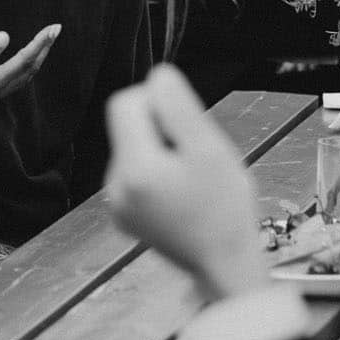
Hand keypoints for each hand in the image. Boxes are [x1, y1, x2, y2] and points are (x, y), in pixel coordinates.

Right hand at [0, 25, 60, 154]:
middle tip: (55, 30)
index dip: (41, 42)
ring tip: (45, 42)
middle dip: (45, 48)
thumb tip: (5, 36)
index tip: (53, 28)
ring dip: (38, 57)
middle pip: (32, 66)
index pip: (26, 58)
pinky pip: (19, 78)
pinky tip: (24, 61)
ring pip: (27, 74)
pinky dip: (28, 66)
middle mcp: (3, 88)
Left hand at [104, 67, 266, 303]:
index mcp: (134, 168)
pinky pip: (134, 174)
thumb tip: (157, 75)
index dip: (157, 101)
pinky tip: (182, 194)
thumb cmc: (225, 207)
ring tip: (192, 178)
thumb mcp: (209, 149)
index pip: (125, 103)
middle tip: (196, 154)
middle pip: (127, 125)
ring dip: (161, 150)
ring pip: (133, 148)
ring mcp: (117, 205)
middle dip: (161, 127)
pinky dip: (157, 173)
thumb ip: (179, 107)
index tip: (188, 125)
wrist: (225, 264)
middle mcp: (114, 187)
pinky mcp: (124, 217)